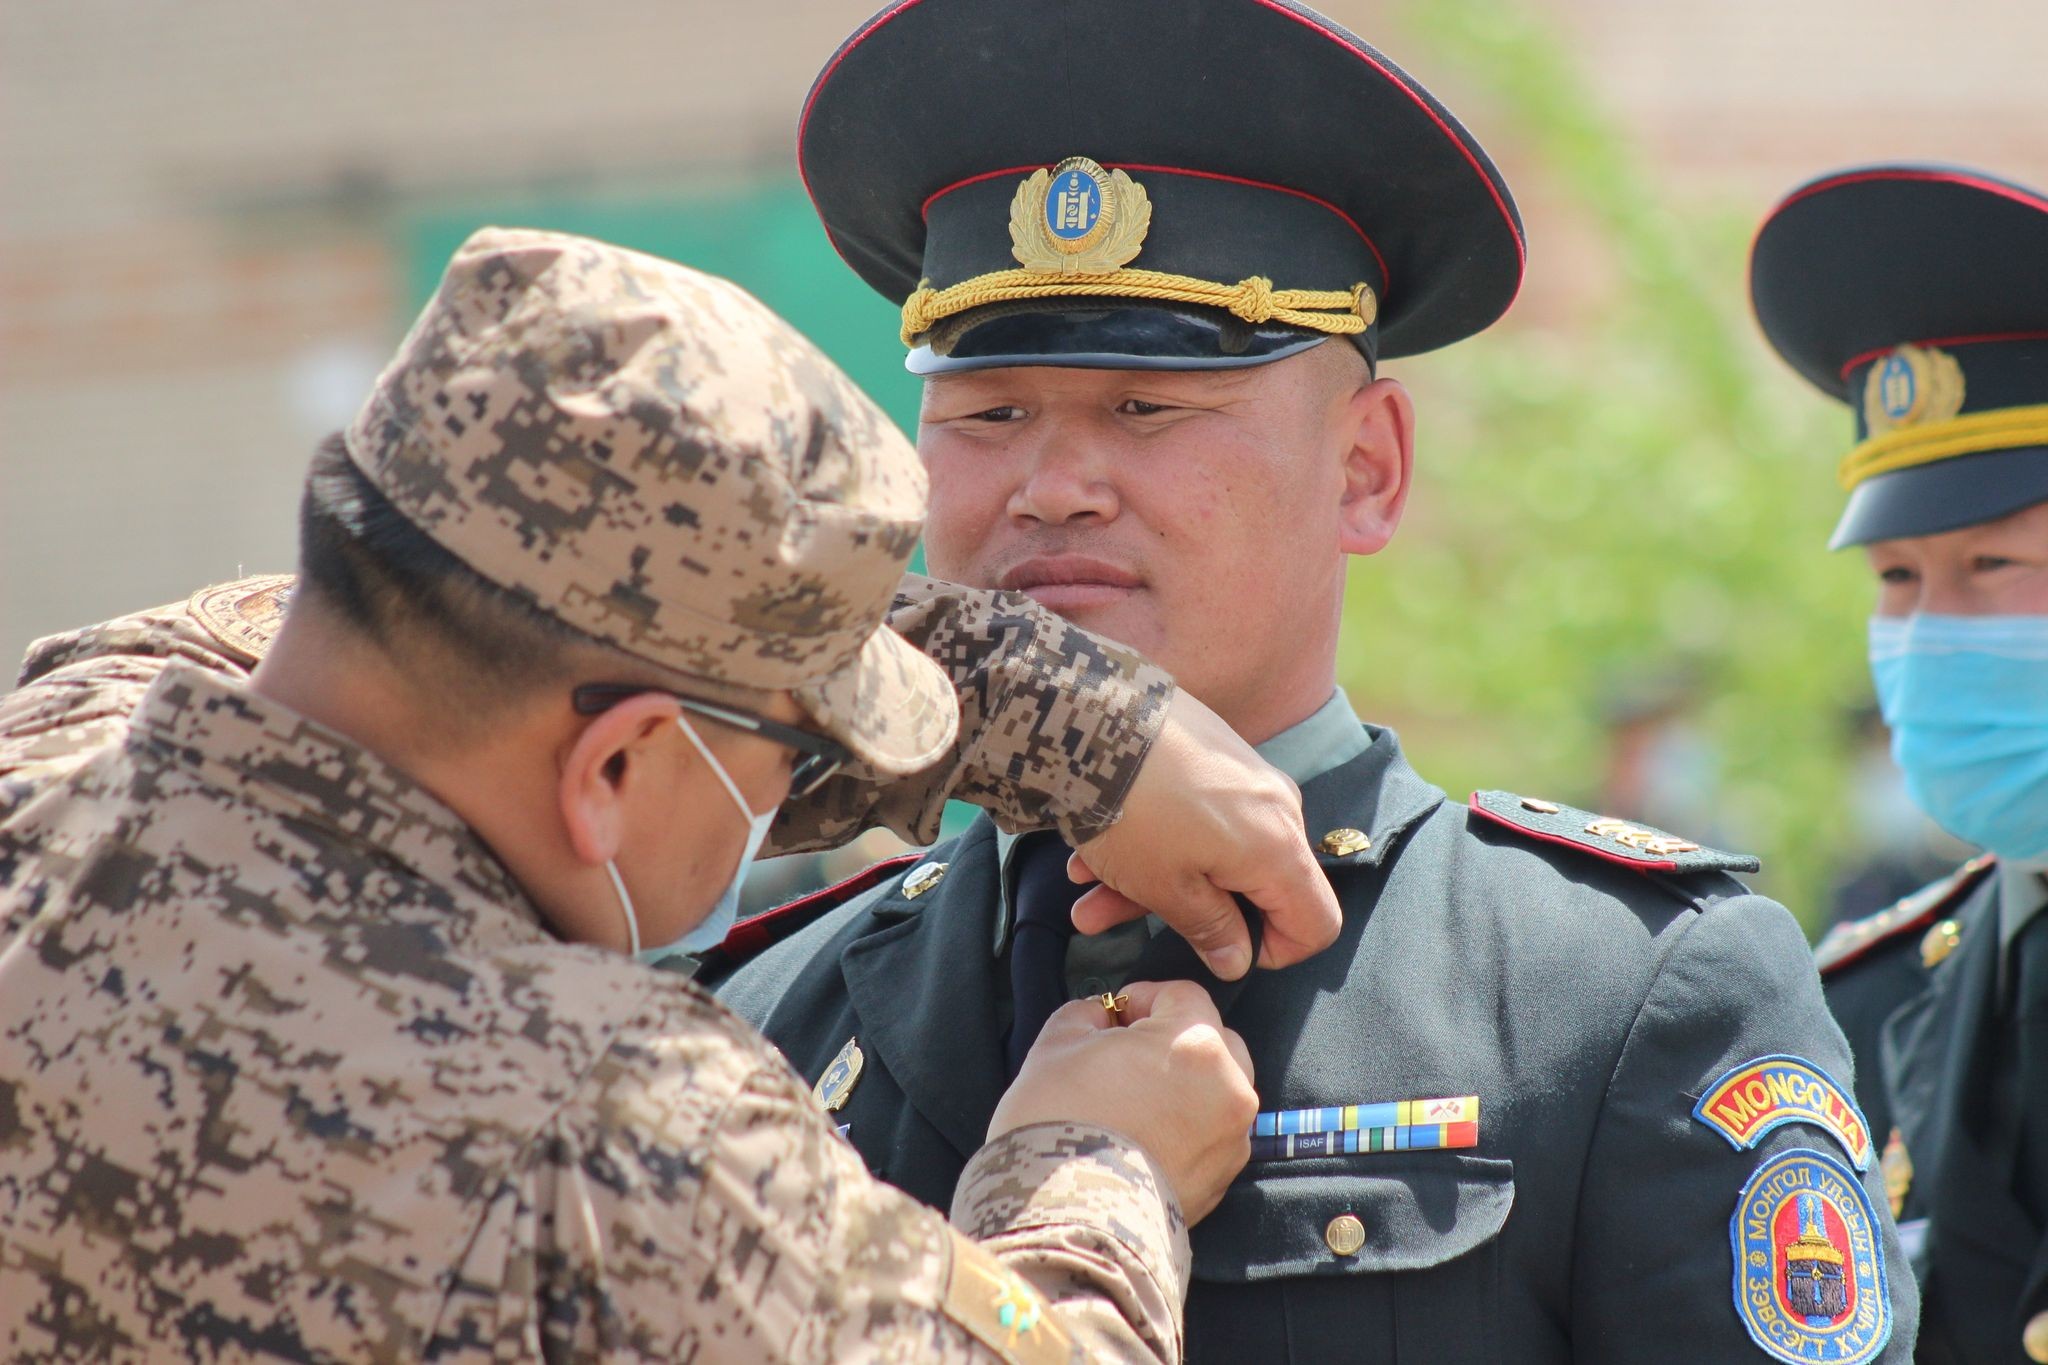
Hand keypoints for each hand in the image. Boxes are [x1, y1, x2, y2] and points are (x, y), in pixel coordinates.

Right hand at [989, 980, 1256, 1222]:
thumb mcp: (1057, 1044)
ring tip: (1133, 1102)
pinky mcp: (1222, 1181)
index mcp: (1196, 1043)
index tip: (1113, 1017)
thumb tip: (1102, 1017)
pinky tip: (1142, 1139)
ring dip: (1183, 1086)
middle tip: (1125, 1057)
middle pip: (1213, 1041)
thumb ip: (1087, 1015)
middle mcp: (1229, 1087)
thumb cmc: (1058, 1121)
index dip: (1142, 998)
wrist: (1064, 1215)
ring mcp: (1231, 1139)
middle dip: (1172, 1040)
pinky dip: (1186, 1129)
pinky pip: (1211, 1136)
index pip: (1181, 995)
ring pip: (1216, 1090)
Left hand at [1069, 690, 1340, 978]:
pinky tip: (1088, 857)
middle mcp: (1276, 809)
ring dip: (1149, 882)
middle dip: (1187, 914)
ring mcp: (1244, 779)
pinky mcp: (1213, 757)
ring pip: (1210, 853)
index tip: (1220, 949)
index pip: (1317, 923)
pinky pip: (1195, 819)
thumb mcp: (1166, 887)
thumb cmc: (1136, 813)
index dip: (1274, 952)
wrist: (1095, 718)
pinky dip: (1151, 844)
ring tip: (1085, 895)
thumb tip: (1238, 961)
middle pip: (1253, 886)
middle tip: (1115, 922)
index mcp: (1279, 849)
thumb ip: (1211, 929)